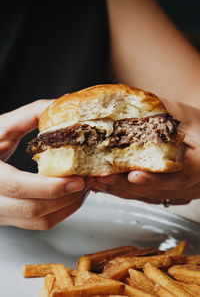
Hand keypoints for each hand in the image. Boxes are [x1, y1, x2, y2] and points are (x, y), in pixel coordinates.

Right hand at [0, 100, 86, 228]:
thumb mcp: (1, 127)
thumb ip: (29, 116)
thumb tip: (60, 105)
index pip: (19, 187)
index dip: (51, 186)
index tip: (77, 179)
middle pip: (34, 209)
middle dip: (67, 196)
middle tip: (88, 179)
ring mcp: (1, 213)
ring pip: (40, 220)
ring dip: (68, 205)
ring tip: (84, 185)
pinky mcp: (11, 218)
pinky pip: (40, 224)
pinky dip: (61, 211)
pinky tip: (72, 195)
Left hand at [93, 101, 199, 205]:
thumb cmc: (199, 124)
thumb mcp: (185, 115)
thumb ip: (162, 113)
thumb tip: (130, 103)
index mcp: (199, 165)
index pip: (176, 176)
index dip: (154, 179)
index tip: (133, 175)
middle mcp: (191, 184)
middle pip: (156, 190)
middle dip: (126, 185)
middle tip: (104, 178)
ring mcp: (181, 192)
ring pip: (149, 196)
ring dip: (123, 191)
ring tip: (100, 183)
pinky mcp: (171, 194)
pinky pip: (147, 197)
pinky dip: (128, 192)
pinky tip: (110, 187)